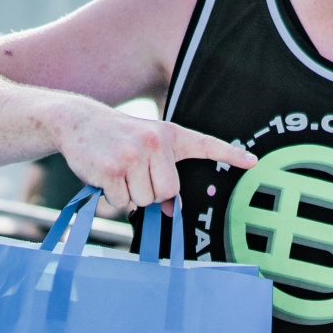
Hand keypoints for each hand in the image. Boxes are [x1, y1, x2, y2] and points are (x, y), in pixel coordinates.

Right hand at [61, 103, 254, 210]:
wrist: (78, 121)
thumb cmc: (117, 139)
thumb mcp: (146, 148)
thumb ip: (164, 174)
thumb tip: (172, 211)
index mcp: (171, 135)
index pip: (206, 145)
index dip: (231, 154)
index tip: (254, 162)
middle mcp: (156, 142)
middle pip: (168, 193)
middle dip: (150, 193)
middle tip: (134, 174)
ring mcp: (134, 155)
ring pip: (144, 201)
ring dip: (129, 195)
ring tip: (118, 172)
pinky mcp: (112, 169)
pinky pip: (122, 202)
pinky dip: (111, 197)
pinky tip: (104, 175)